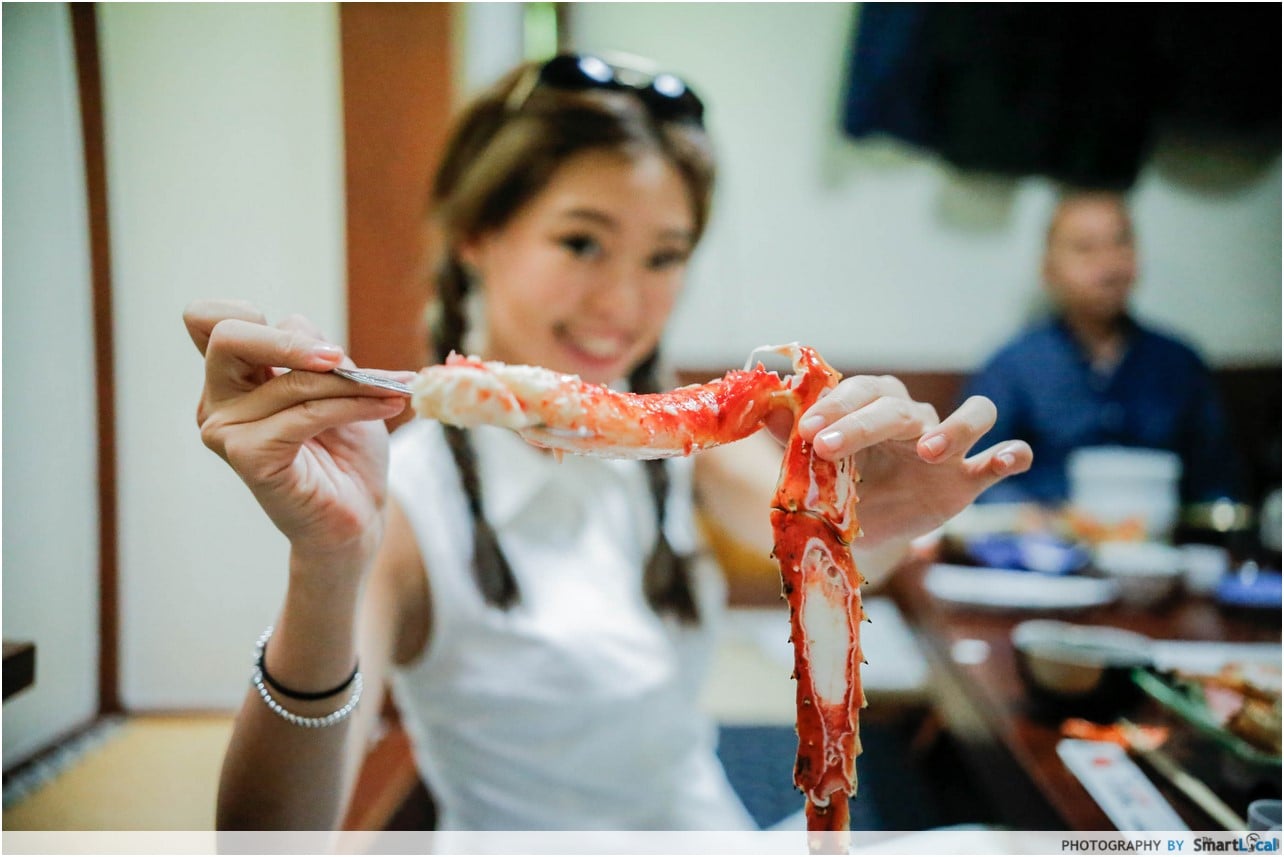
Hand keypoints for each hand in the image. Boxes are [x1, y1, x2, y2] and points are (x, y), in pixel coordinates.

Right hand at [184, 300, 412, 569]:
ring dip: (352, 383)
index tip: (302, 339)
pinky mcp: (248, 457)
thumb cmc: (345, 451)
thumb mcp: (336, 384)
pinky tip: (387, 408)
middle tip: (340, 356)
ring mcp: (226, 430)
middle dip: (289, 340)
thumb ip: (314, 352)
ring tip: (394, 389)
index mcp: (233, 377)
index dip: (247, 313)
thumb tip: (300, 328)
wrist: (356, 516)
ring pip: (291, 381)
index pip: (206, 320)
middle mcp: (218, 401)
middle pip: (228, 335)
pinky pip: (305, 415)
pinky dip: (353, 406)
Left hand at [790, 375, 1032, 544]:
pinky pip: (1004, 456)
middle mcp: (915, 417)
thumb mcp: (813, 462)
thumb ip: (790, 433)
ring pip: (975, 413)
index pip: (857, 392)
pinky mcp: (971, 477)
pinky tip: (1008, 459)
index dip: (833, 408)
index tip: (807, 432)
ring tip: (929, 451)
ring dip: (956, 427)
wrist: (867, 526)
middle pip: (900, 407)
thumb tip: (762, 405)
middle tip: (828, 448)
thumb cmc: (843, 481)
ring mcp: (949, 445)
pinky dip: (1011, 454)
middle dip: (862, 425)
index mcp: (874, 404)